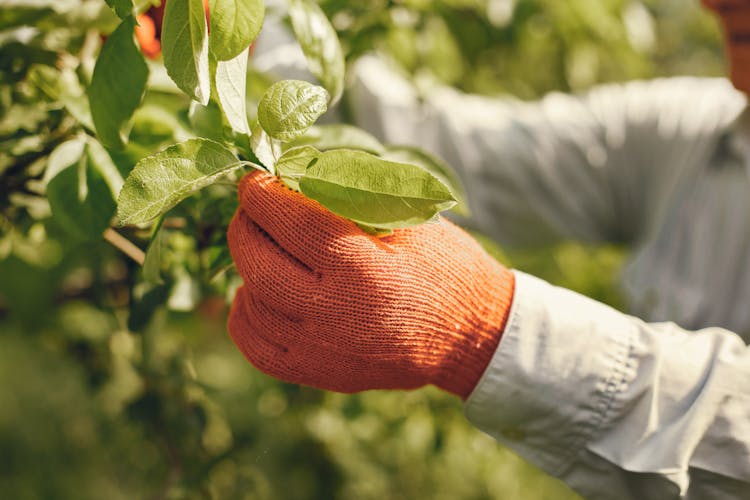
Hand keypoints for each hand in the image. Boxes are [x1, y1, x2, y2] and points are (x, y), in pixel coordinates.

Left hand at [227, 171, 514, 398]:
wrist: (469, 336)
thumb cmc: (444, 267)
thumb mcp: (412, 219)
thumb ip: (353, 193)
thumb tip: (292, 173)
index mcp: (366, 270)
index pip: (293, 223)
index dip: (261, 196)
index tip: (253, 181)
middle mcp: (338, 315)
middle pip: (260, 266)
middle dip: (243, 227)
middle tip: (252, 210)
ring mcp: (325, 351)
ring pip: (253, 305)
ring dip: (245, 267)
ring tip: (262, 246)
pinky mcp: (321, 374)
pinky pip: (257, 348)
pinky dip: (245, 315)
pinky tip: (257, 292)